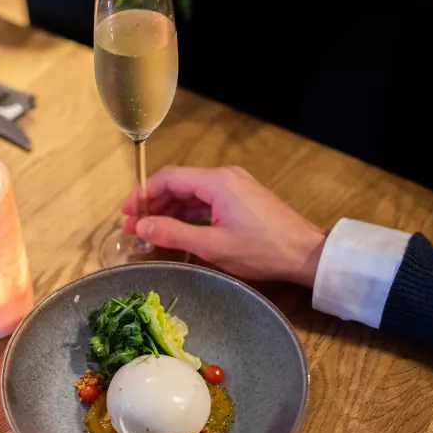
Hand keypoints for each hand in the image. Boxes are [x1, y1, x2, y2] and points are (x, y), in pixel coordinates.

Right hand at [122, 166, 326, 286]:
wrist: (306, 254)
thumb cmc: (262, 250)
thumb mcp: (212, 245)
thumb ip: (173, 233)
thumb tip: (142, 226)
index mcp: (217, 182)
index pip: (169, 178)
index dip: (143, 194)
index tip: (126, 213)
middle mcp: (225, 177)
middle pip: (178, 184)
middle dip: (153, 204)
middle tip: (132, 226)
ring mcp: (235, 187)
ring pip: (191, 193)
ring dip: (169, 210)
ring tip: (149, 230)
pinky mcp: (242, 199)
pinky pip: (206, 201)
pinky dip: (187, 213)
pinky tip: (176, 229)